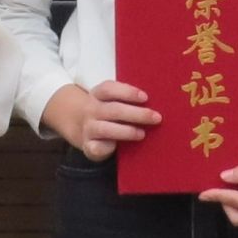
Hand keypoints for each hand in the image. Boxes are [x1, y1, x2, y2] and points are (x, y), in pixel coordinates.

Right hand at [40, 80, 161, 161]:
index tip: (145, 97)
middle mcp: (91, 109)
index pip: (109, 89)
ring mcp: (88, 128)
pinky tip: (117, 148)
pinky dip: (107, 148)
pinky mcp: (87, 145)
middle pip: (113, 109)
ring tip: (142, 134)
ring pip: (105, 129)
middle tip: (156, 117)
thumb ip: (127, 100)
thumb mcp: (111, 100)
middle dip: (136, 114)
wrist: (81, 127)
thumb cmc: (107, 112)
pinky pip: (96, 148)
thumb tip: (157, 102)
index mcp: (98, 94)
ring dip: (126, 131)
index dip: (127, 92)